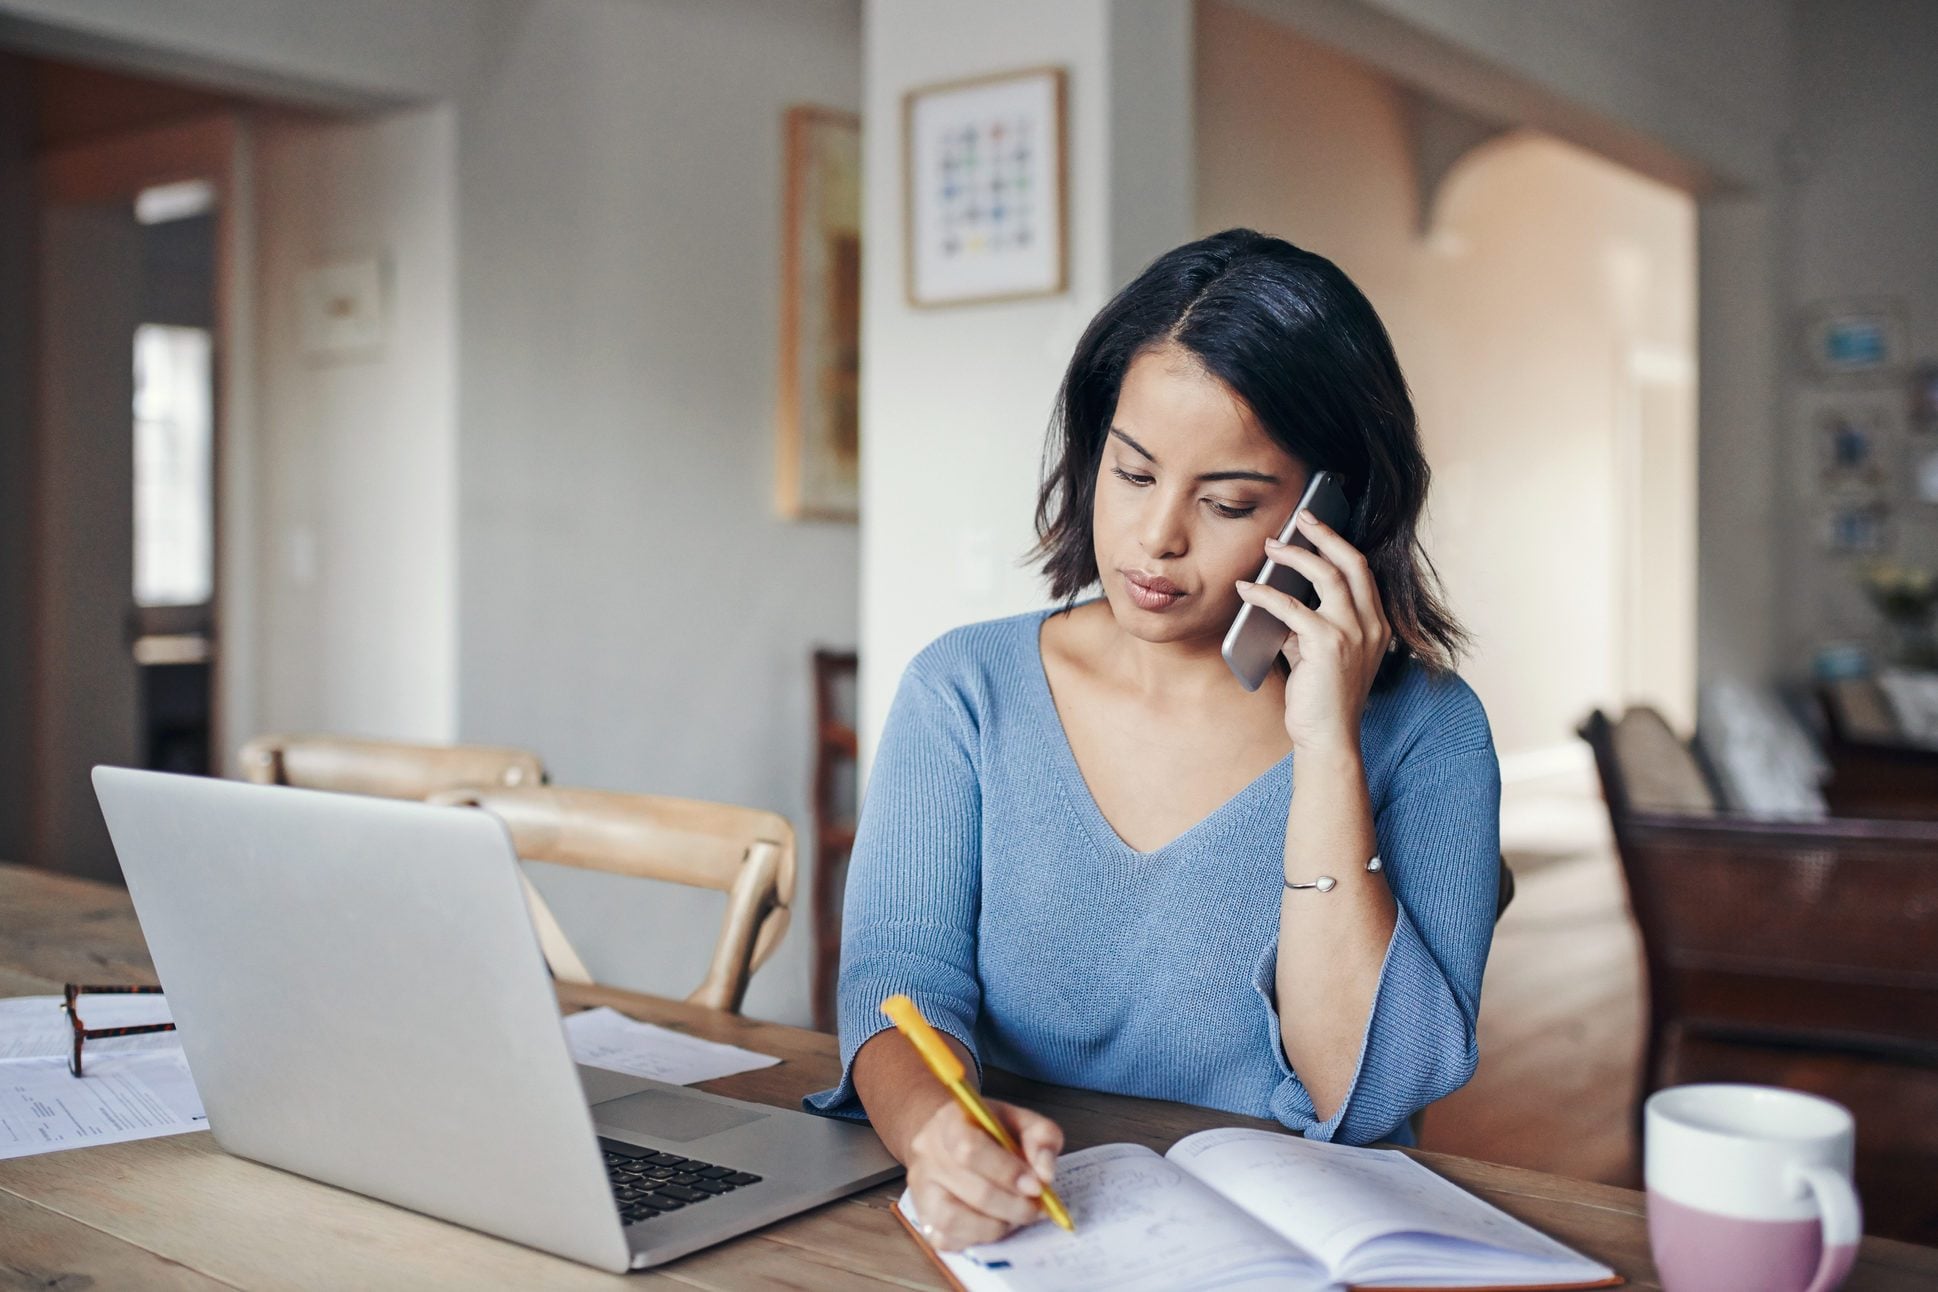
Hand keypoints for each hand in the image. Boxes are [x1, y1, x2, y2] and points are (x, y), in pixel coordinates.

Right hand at [904, 1097, 1063, 1250]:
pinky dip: (975, 1238)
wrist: (952, 1137)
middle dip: (1013, 1206)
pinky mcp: (921, 1214)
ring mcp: (920, 1187)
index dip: (1007, 1172)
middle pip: (972, 1190)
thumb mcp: (1022, 1120)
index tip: (1036, 1186)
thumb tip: (1044, 1174)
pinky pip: (945, 1239)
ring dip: (995, 1226)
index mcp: (950, 1121)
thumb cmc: (990, 1129)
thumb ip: (1041, 1138)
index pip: (969, 1149)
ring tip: (1014, 1217)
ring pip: (954, 1221)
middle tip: (1037, 1208)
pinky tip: (993, 1223)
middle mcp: (928, 1154)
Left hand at [1235, 508, 1392, 752]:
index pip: (1362, 572)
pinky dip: (1266, 594)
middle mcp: (1372, 625)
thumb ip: (1309, 624)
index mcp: (1377, 625)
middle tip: (1300, 517)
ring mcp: (1354, 634)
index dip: (1338, 545)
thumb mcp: (1320, 653)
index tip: (1315, 526)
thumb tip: (1279, 595)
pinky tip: (1246, 590)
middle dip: (1325, 534)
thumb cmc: (1321, 698)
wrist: (1328, 738)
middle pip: (1352, 563)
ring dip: (1295, 556)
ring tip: (1270, 547)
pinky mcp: (1328, 645)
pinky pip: (1293, 607)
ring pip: (1328, 576)